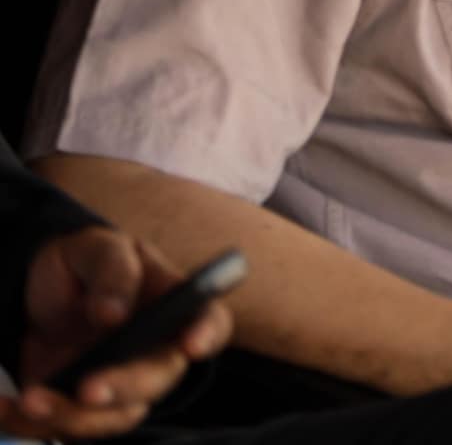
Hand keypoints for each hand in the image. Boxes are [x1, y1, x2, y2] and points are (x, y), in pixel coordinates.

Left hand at [0, 229, 232, 439]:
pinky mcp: (80, 403)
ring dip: (75, 417)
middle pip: (159, 379)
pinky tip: (6, 406)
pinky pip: (67, 427)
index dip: (206, 334)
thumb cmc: (83, 262)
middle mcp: (153, 349)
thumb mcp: (96, 247)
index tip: (190, 345)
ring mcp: (119, 380)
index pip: (209, 321)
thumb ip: (112, 270)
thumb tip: (114, 313)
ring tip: (31, 399)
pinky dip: (33, 424)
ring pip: (116, 415)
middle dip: (125, 389)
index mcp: (171, 304)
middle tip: (87, 389)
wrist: (36, 288)